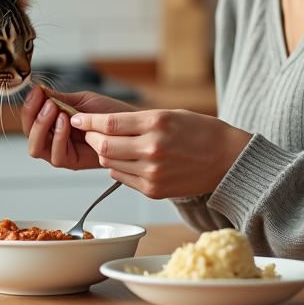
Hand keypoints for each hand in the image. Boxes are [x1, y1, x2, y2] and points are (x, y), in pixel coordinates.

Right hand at [21, 85, 137, 170]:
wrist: (131, 125)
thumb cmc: (110, 113)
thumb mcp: (82, 101)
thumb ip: (60, 98)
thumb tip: (39, 91)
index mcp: (52, 122)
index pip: (30, 117)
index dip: (29, 105)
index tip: (36, 91)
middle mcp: (52, 138)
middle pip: (28, 133)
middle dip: (33, 116)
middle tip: (46, 103)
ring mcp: (61, 151)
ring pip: (36, 147)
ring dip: (43, 127)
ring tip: (55, 111)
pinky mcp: (72, 162)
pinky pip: (56, 155)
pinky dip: (57, 138)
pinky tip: (66, 123)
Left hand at [67, 109, 252, 198]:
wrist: (227, 160)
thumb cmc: (200, 131)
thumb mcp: (169, 114)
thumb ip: (135, 121)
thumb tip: (100, 127)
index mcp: (156, 123)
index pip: (108, 124)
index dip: (87, 121)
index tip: (76, 117)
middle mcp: (152, 149)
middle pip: (103, 146)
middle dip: (91, 137)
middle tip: (91, 132)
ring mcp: (152, 173)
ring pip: (109, 163)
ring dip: (104, 153)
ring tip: (113, 145)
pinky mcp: (153, 190)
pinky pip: (121, 177)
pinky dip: (118, 167)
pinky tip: (128, 159)